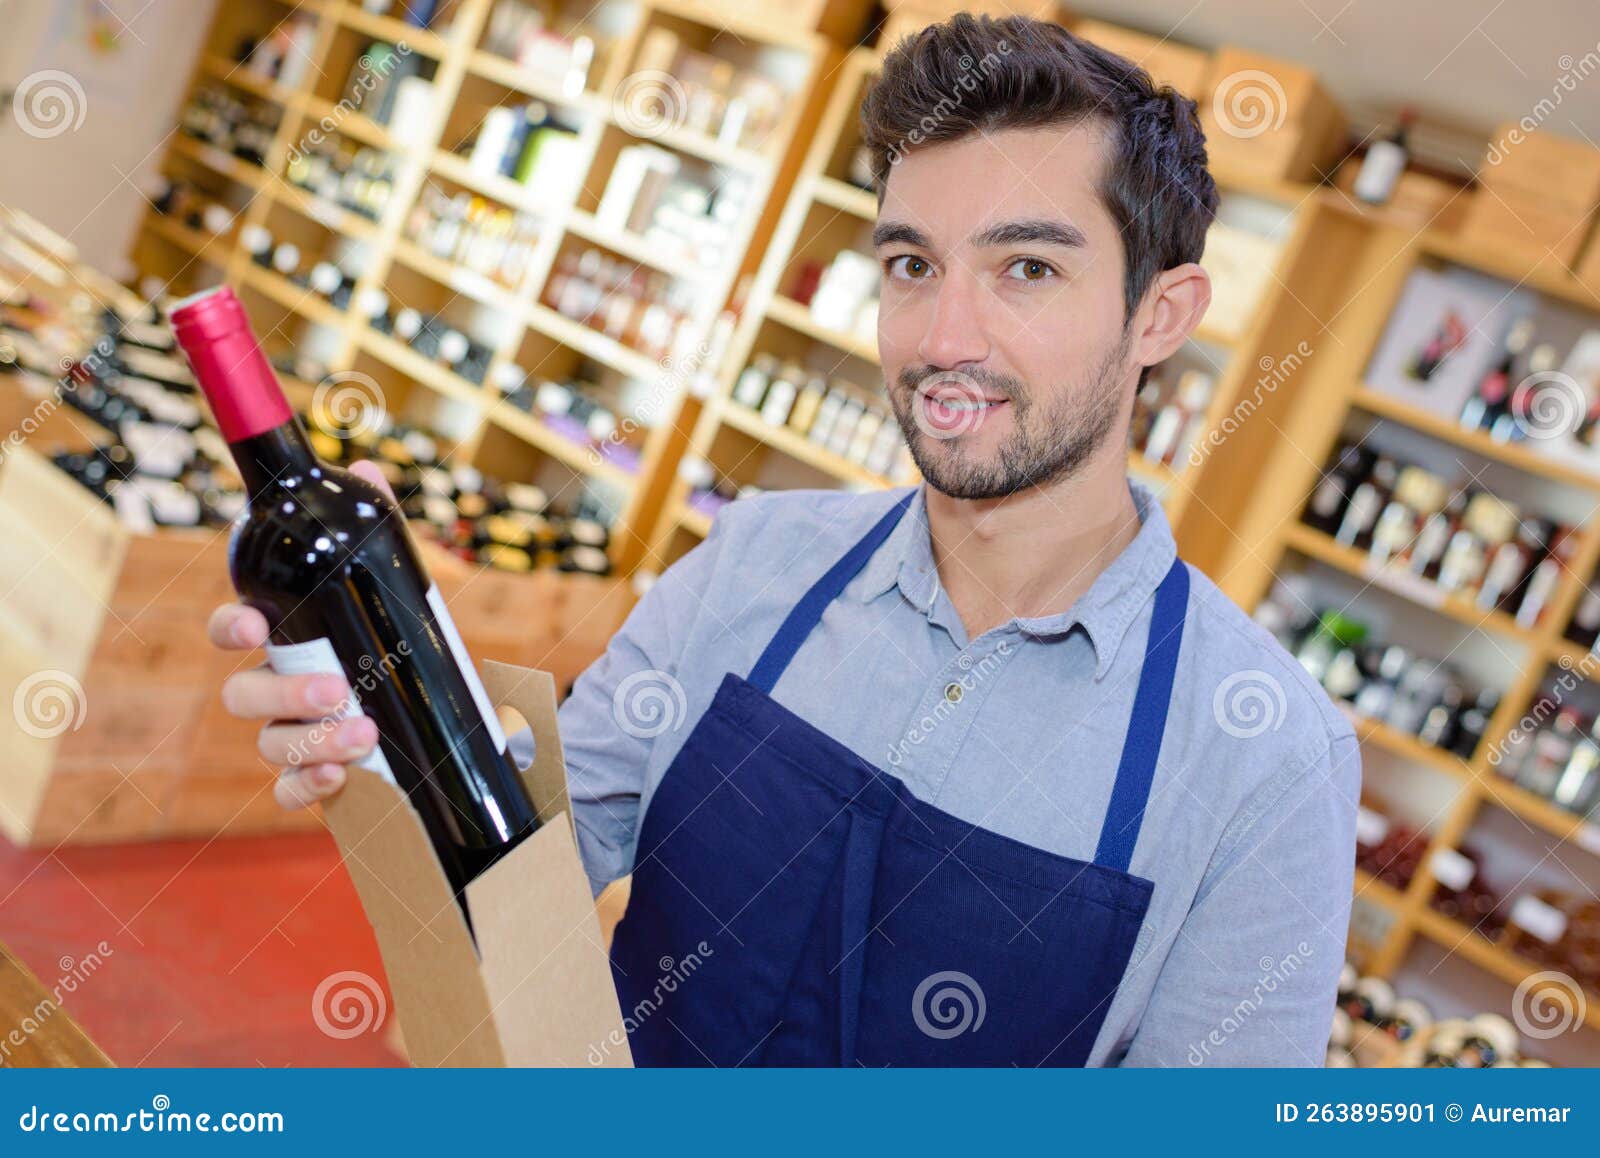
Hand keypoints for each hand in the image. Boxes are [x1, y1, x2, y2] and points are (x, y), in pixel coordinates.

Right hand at [207, 459, 393, 810]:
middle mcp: (278, 690)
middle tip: (337, 688)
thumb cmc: (399, 645)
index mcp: (287, 639)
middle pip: (243, 695)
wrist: (442, 722)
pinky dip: (308, 788)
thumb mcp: (396, 588)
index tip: (252, 625)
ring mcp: (293, 737)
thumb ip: (379, 534)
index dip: (230, 626)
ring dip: (310, 741)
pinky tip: (341, 778)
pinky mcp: (317, 781)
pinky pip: (291, 793)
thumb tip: (363, 466)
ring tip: (364, 733)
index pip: (233, 629)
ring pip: (269, 746)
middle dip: (281, 693)